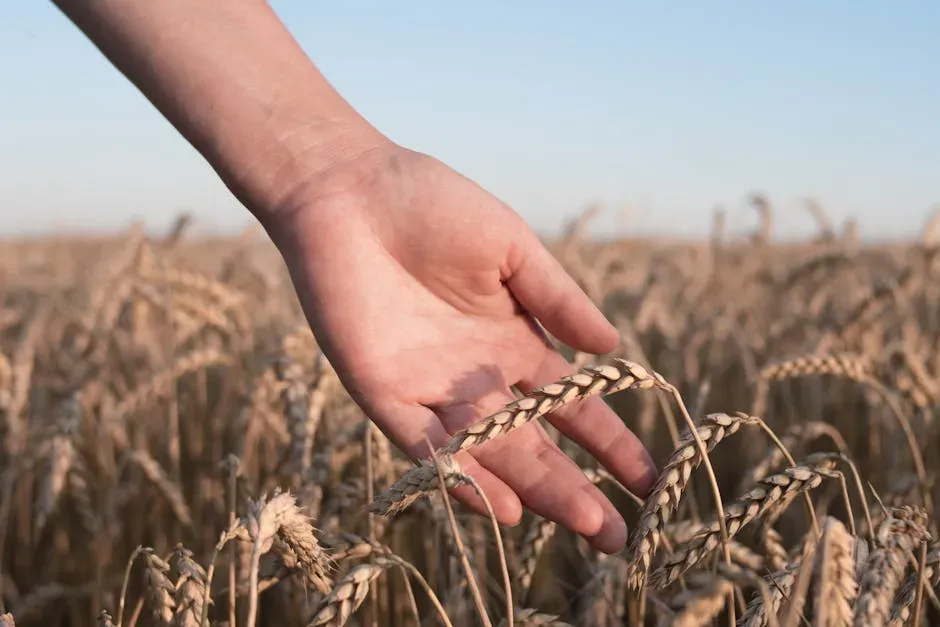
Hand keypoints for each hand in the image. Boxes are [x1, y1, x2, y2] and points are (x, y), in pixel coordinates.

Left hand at [270, 142, 657, 552]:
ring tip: (582, 525)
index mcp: (513, 340)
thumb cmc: (433, 206)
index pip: (570, 404)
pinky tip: (500, 507)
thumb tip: (613, 345)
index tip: (648, 478)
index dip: (609, 441)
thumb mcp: (511, 248)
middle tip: (617, 536)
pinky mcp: (383, 393)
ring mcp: (432, 389)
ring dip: (533, 491)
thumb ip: (558, 298)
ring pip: (489, 453)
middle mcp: (478, 376)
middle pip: (534, 444)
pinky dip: (461, 476)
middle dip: (577, 488)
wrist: (348, 191)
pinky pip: (426, 446)